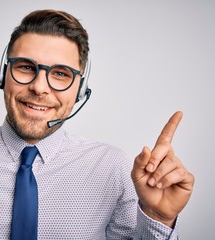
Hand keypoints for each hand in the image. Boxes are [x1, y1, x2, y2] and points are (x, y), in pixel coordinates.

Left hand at [131, 111, 194, 226]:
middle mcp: (170, 159)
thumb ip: (139, 161)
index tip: (179, 113)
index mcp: (158, 155)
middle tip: (148, 171)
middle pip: (164, 148)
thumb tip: (146, 148)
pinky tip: (161, 185)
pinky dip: (166, 180)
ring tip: (153, 183)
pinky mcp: (186, 178)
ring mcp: (179, 167)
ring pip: (170, 163)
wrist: (153, 207)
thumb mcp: (136, 175)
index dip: (172, 125)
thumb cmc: (144, 189)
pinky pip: (177, 173)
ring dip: (158, 174)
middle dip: (154, 159)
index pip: (166, 137)